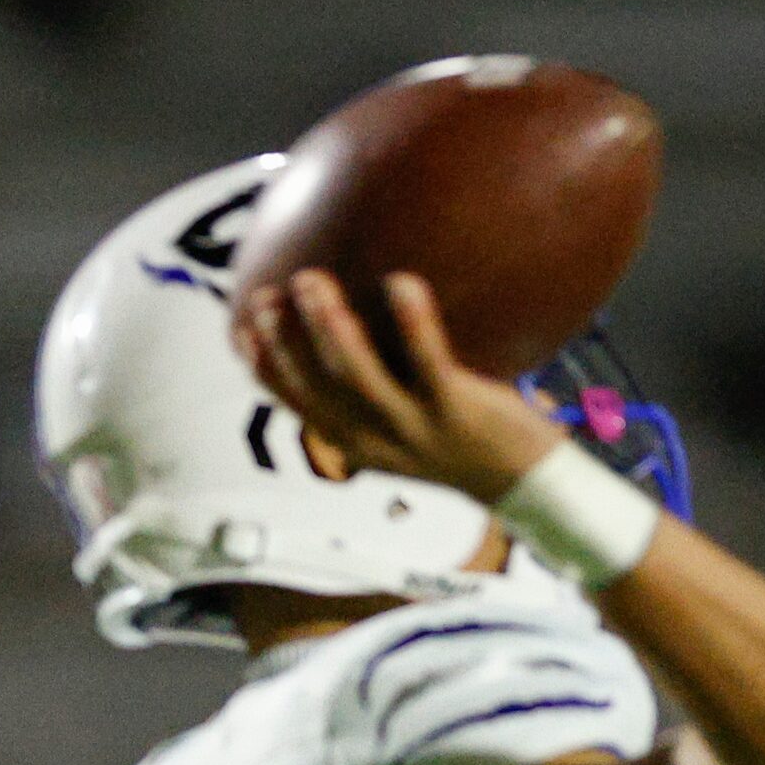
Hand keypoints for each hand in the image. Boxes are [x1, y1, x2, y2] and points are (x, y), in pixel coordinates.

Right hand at [232, 269, 565, 502]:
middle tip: (269, 294)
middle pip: (318, 386)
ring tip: (314, 281)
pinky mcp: (456, 410)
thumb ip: (374, 388)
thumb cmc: (464, 440)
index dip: (263, 366)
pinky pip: (429, 363)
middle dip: (285, 340)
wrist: (523, 483)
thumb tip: (349, 325)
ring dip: (330, 329)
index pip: (296, 404)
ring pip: (359, 378)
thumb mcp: (404, 424)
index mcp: (354, 443)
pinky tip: (402, 282)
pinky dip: (414, 323)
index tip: (241, 326)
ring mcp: (414, 427)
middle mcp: (375, 439)